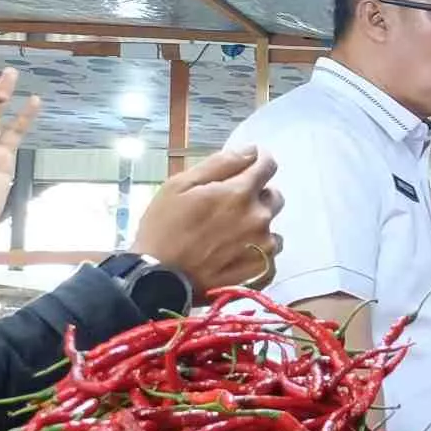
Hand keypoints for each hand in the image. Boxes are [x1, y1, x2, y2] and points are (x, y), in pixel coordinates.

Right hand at [135, 147, 282, 292]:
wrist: (157, 279)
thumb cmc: (163, 228)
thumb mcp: (180, 185)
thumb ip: (220, 164)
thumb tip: (252, 150)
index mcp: (240, 193)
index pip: (268, 166)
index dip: (258, 163)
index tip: (248, 168)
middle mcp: (259, 217)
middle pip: (273, 196)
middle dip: (255, 196)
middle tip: (226, 209)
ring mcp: (264, 245)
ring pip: (271, 225)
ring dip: (256, 225)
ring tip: (226, 236)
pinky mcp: (263, 269)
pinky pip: (270, 253)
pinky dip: (256, 250)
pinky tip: (233, 255)